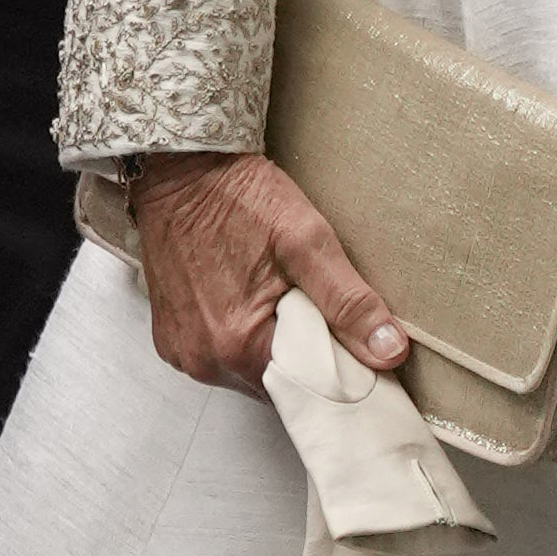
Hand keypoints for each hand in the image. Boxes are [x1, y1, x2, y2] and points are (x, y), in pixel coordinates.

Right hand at [130, 149, 409, 397]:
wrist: (178, 166)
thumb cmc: (237, 196)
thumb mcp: (306, 240)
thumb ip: (349, 302)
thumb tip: (389, 352)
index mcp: (237, 345)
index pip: (309, 389)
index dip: (336, 367)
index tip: (347, 339)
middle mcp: (203, 359)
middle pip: (277, 383)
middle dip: (301, 356)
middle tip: (308, 304)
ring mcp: (180, 349)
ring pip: (246, 372)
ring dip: (267, 346)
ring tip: (273, 296)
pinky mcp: (167, 335)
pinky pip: (216, 356)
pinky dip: (235, 337)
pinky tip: (242, 298)